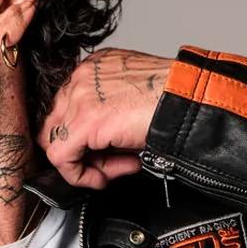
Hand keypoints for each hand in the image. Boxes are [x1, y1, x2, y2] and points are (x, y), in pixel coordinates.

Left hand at [37, 47, 173, 188]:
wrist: (189, 102)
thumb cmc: (173, 101)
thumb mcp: (131, 104)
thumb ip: (107, 119)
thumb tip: (96, 149)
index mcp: (94, 68)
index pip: (67, 109)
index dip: (85, 138)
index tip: (110, 153)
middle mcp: (82, 76)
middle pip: (57, 125)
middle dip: (82, 152)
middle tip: (110, 165)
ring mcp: (80, 96)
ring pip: (58, 143)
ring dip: (86, 165)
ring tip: (117, 169)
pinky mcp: (83, 120)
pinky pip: (61, 158)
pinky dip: (79, 176)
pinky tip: (102, 179)